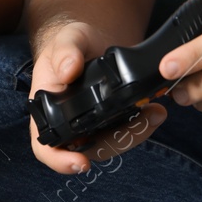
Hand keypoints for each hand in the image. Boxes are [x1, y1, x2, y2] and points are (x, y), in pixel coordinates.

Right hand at [27, 19, 165, 174]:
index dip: (60, 161)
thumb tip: (69, 70)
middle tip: (142, 124)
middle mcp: (68, 125)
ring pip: (112, 144)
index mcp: (47, 110)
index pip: (45, 148)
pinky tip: (155, 110)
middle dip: (117, 143)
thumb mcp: (66, 39)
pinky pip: (126, 132)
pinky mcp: (112, 122)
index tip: (81, 163)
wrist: (93, 41)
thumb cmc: (72, 42)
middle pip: (88, 151)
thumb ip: (65, 51)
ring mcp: (92, 126)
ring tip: (155, 113)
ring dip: (135, 134)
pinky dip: (142, 125)